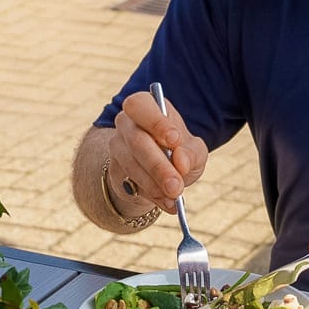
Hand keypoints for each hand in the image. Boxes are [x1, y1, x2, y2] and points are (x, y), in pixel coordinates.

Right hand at [109, 91, 209, 211]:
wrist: (161, 172)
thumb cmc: (179, 151)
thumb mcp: (194, 150)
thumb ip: (192, 153)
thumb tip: (181, 162)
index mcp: (146, 107)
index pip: (140, 105)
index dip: (156, 122)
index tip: (175, 140)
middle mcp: (127, 124)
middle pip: (136, 140)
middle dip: (158, 165)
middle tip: (176, 184)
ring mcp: (117, 147)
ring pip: (131, 165)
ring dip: (154, 184)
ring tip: (174, 195)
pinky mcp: (115, 171)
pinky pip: (130, 183)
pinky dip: (151, 195)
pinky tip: (167, 203)